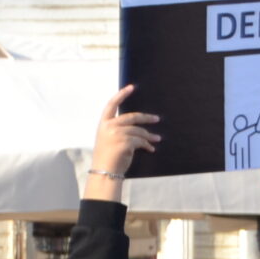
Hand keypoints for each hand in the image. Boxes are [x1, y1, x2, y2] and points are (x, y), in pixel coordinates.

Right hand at [86, 86, 156, 200]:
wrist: (105, 171)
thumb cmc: (107, 157)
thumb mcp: (108, 139)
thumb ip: (117, 129)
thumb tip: (137, 125)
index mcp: (103, 124)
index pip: (111, 105)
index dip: (121, 95)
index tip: (131, 87)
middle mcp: (109, 127)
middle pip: (132, 117)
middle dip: (146, 118)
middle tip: (156, 119)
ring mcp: (116, 134)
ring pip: (139, 131)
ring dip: (149, 136)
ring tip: (157, 139)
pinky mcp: (125, 142)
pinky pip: (141, 141)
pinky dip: (147, 145)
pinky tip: (151, 148)